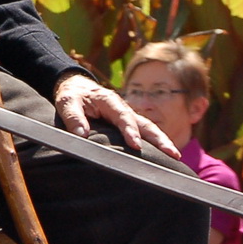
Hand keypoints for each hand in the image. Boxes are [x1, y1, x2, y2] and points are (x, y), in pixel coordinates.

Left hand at [53, 72, 179, 158]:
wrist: (76, 86)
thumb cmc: (72, 95)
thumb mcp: (67, 102)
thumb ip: (73, 117)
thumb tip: (81, 134)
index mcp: (110, 101)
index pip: (123, 117)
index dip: (130, 131)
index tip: (135, 145)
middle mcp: (123, 107)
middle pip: (145, 123)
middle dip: (159, 138)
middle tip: (172, 154)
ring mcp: (128, 115)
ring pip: (149, 128)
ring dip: (162, 141)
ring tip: (175, 156)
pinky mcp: (128, 123)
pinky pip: (144, 132)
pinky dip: (155, 143)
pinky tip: (163, 155)